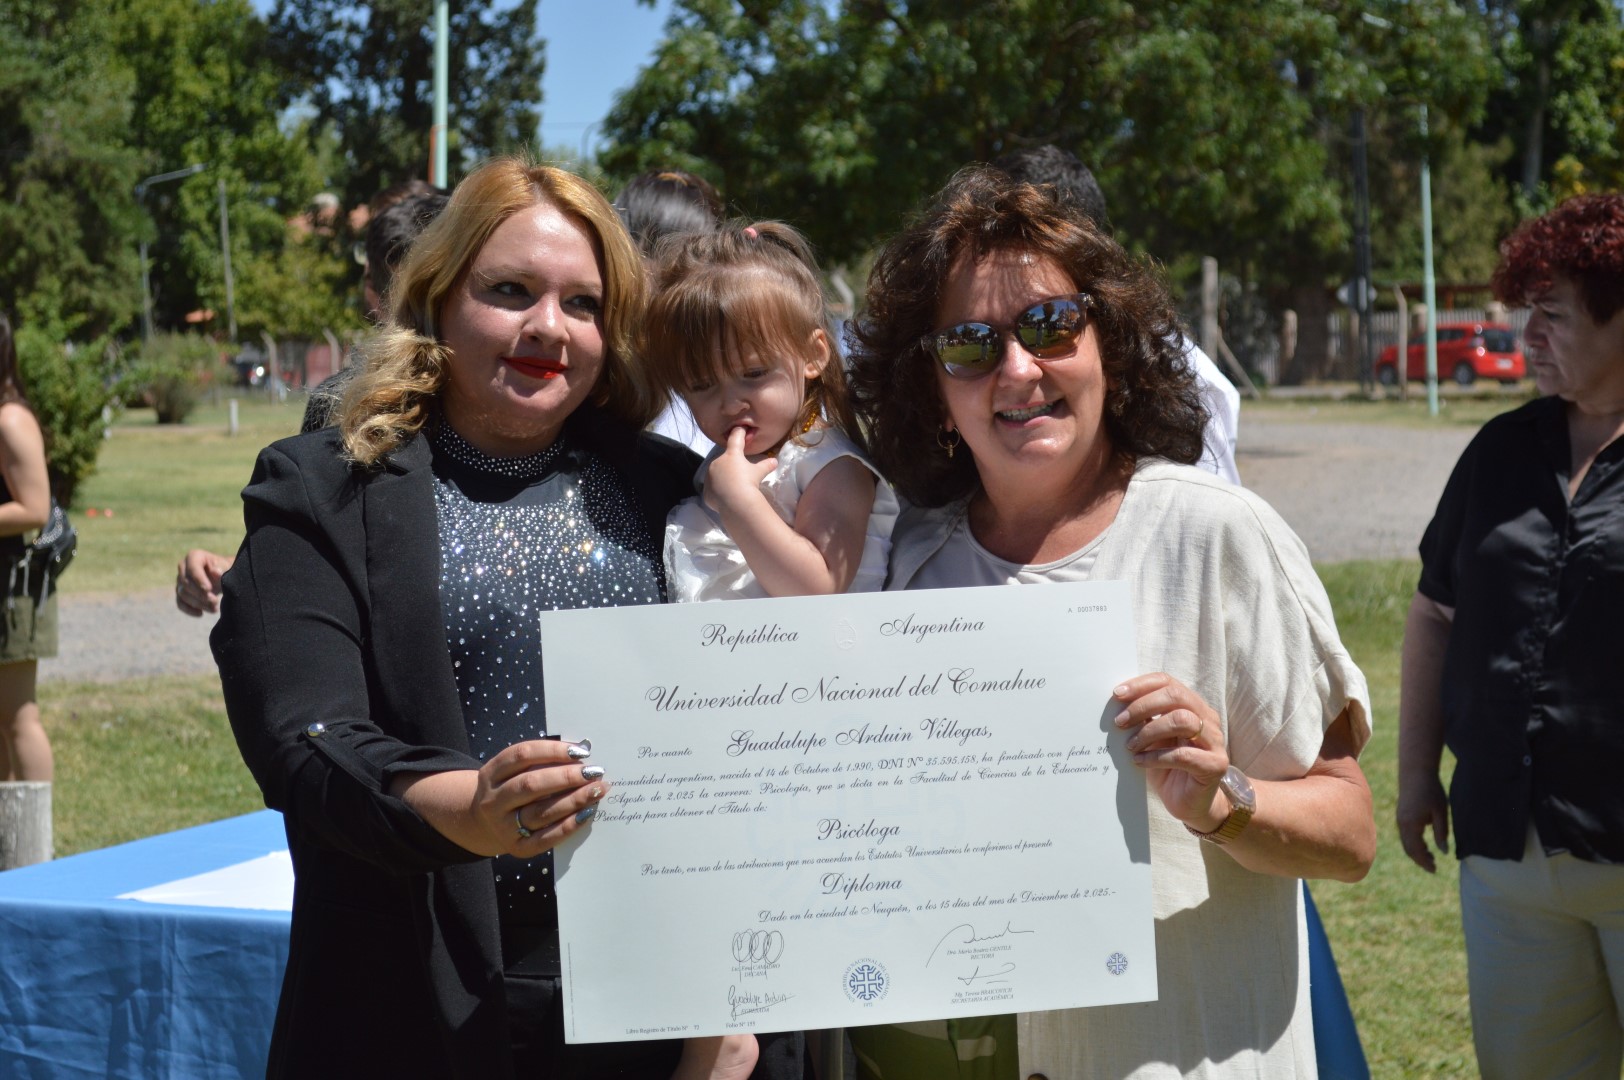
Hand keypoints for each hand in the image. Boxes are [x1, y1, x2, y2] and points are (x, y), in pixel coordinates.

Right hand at [176, 549, 232, 615]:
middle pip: (186, 582)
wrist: (223, 576)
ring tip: (214, 608)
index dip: (199, 579)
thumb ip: (221, 569)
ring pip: (183, 594)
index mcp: (194, 556)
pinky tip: (201, 613)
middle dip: (200, 594)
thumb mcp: (226, 567)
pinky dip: (189, 610)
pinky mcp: (180, 592)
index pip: (192, 568)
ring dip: (198, 603)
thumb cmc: (225, 569)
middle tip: (214, 601)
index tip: (209, 589)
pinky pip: (180, 603)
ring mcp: (179, 580)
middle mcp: (183, 567)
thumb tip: (215, 572)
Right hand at [395, 737, 607, 857]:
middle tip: (593, 772)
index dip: (552, 750)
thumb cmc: (512, 788)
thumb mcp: (514, 771)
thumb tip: (581, 754)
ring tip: (597, 790)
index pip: (522, 755)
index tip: (580, 751)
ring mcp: (503, 827)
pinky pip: (546, 838)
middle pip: (531, 785)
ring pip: (540, 812)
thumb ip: (541, 761)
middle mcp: (493, 801)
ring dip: (573, 800)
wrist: (486, 823)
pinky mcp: (517, 848)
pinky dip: (569, 825)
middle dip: (566, 777)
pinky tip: (587, 813)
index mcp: (491, 774)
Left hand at [703, 427, 776, 515]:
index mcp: (731, 455)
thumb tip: (775, 461)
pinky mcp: (706, 492)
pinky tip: (726, 498)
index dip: (739, 433)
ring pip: (716, 475)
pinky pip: (712, 490)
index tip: (740, 428)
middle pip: (724, 461)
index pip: (735, 439)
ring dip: (723, 479)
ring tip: (733, 488)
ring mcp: (709, 477)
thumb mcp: (759, 472)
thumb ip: (766, 465)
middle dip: (730, 466)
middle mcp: (717, 463)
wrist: (735, 502)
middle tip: (739, 475)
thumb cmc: (748, 482)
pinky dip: (718, 492)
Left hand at [1114, 673, 1231, 830]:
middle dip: (1142, 706)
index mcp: (1193, 706)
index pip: (1169, 682)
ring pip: (1182, 720)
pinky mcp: (1215, 766)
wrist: (1190, 803)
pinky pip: (1183, 755)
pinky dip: (1156, 756)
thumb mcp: (1151, 739)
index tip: (1117, 694)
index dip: (1142, 685)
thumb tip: (1117, 704)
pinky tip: (1140, 761)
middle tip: (1120, 722)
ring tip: (1131, 745)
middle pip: (1176, 696)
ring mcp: (1214, 742)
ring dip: (1149, 731)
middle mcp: (1208, 719)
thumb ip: (1142, 720)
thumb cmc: (1168, 767)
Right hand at [1396, 771, 1449, 872]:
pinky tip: (1424, 843)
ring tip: (1431, 857)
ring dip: (1416, 852)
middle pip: (1408, 849)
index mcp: (1411, 824)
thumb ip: (1441, 832)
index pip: (1416, 850)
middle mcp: (1402, 824)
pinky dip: (1413, 843)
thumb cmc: (1431, 790)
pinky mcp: (1401, 815)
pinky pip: (1405, 835)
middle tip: (1433, 867)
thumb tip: (1443, 852)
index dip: (1425, 862)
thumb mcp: (1440, 812)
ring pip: (1405, 842)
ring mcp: (1400, 819)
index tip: (1435, 870)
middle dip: (1420, 860)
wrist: (1416, 772)